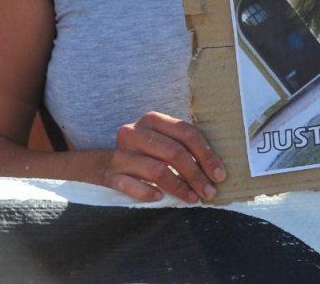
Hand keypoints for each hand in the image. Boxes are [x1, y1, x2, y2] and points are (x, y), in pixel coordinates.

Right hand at [102, 111, 224, 203]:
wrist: (100, 163)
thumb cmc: (143, 152)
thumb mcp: (161, 141)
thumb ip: (183, 147)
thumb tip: (215, 169)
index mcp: (153, 120)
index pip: (187, 134)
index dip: (207, 155)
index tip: (219, 175)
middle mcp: (135, 133)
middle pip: (174, 152)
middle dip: (196, 175)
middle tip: (209, 192)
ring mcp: (120, 153)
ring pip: (157, 170)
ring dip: (179, 187)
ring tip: (193, 198)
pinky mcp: (109, 174)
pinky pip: (131, 185)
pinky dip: (147, 192)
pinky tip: (160, 198)